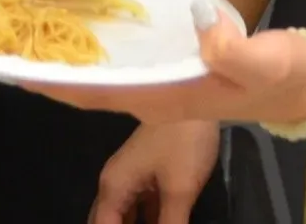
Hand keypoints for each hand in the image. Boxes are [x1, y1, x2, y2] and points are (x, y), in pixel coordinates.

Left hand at [32, 0, 305, 128]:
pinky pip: (119, 61)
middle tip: (3, 40)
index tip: (10, 67)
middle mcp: (155, 94)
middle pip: (86, 88)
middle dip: (45, 70)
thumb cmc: (285, 75)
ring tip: (27, 30)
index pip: (96, 93)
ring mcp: (162, 84)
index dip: (52, 82)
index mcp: (167, 96)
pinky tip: (80, 25)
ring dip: (65, 59)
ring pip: (99, 76)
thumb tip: (199, 22)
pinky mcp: (172, 69)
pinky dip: (92, 48)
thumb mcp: (266, 60)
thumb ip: (234, 48)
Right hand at [89, 120, 219, 223]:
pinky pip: (140, 211)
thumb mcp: (179, 191)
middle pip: (107, 223)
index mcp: (113, 187)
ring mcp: (132, 179)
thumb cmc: (184, 140)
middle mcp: (115, 184)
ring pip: (124, 218)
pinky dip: (148, 222)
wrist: (198, 94)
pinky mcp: (149, 175)